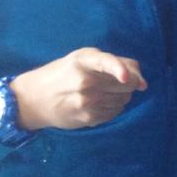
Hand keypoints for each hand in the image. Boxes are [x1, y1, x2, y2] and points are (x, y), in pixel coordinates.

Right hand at [10, 48, 147, 130]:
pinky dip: (115, 106)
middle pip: (127, 83)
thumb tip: (141, 80)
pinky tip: (100, 102)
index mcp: (84, 60)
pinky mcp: (89, 118)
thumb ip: (114, 61)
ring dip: (122, 95)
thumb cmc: (65, 72)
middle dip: (130, 82)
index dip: (118, 69)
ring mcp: (86, 102)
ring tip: (104, 91)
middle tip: (119, 80)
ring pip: (124, 99)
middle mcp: (85, 81)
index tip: (126, 77)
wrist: (35, 98)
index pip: (105, 62)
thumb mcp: (84, 57)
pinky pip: (116, 111)